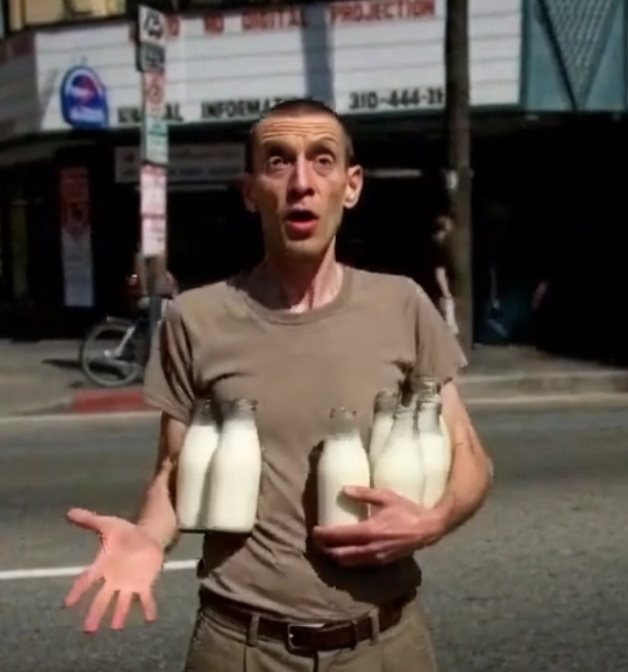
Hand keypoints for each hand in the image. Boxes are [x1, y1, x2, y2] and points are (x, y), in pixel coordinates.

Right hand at [63, 508, 163, 632]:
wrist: (146, 536)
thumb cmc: (124, 532)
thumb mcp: (107, 524)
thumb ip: (89, 520)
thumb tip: (69, 512)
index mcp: (103, 566)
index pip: (87, 580)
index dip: (77, 591)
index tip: (66, 604)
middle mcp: (113, 579)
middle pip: (102, 599)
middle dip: (95, 613)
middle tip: (88, 630)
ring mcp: (129, 583)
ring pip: (122, 602)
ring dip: (120, 615)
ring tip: (115, 628)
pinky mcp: (144, 583)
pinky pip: (146, 598)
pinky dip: (149, 608)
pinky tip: (151, 619)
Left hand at [312, 486, 448, 566]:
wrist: (427, 530)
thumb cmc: (407, 511)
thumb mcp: (386, 497)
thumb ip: (364, 494)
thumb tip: (344, 489)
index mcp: (370, 530)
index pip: (340, 536)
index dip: (324, 535)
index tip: (314, 531)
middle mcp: (371, 548)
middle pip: (340, 554)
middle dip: (326, 549)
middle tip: (316, 541)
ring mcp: (376, 558)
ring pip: (349, 562)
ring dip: (336, 556)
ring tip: (327, 548)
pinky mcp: (382, 563)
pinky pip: (360, 564)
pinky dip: (349, 560)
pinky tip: (345, 554)